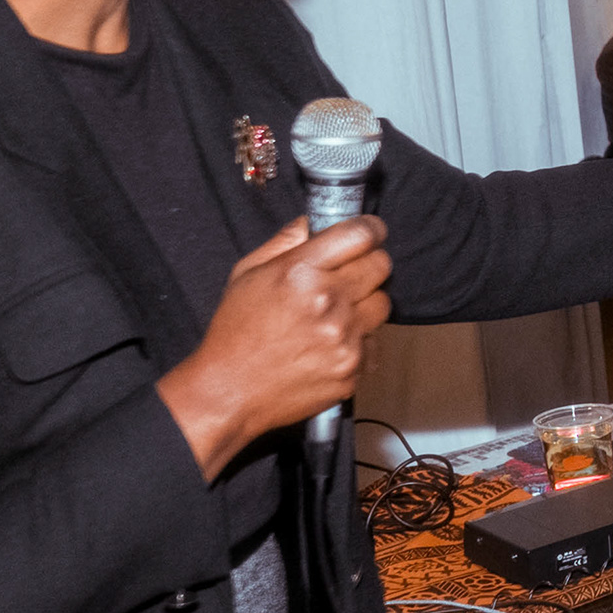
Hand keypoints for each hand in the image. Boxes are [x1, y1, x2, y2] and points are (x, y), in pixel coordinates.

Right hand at [159, 214, 392, 476]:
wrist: (229, 391)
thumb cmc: (235, 332)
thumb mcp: (247, 273)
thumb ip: (286, 241)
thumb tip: (315, 221)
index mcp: (301, 272)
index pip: (361, 234)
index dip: (370, 229)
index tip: (370, 232)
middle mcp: (328, 302)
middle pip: (381, 265)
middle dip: (368, 264)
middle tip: (348, 275)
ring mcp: (345, 338)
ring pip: (383, 303)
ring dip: (365, 303)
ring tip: (335, 313)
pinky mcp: (353, 368)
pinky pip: (375, 341)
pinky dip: (359, 340)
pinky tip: (330, 343)